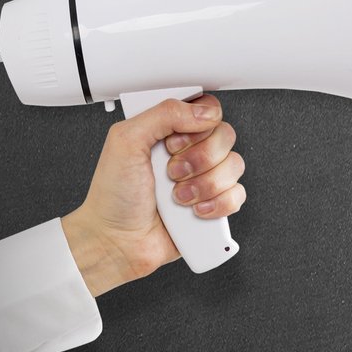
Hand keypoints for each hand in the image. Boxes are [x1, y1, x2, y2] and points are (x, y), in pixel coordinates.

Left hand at [60, 94, 246, 295]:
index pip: (207, 109)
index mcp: (168, 132)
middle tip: (172, 172)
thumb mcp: (125, 141)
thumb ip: (163, 114)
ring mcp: (204, 178)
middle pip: (226, 136)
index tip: (173, 142)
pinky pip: (238, 195)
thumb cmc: (113, 197)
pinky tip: (194, 209)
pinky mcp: (215, 203)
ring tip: (178, 196)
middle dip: (200, 158)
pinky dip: (217, 204)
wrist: (118, 241)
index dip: (199, 124)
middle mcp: (189, 152)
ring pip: (235, 166)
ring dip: (205, 184)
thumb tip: (204, 112)